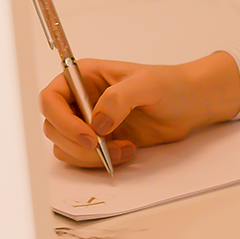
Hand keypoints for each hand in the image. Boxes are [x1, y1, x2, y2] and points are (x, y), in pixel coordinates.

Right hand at [39, 52, 239, 167]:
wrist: (189, 104)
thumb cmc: (169, 85)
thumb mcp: (147, 84)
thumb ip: (119, 98)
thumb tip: (97, 122)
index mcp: (82, 76)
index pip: (51, 98)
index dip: (62, 120)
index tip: (88, 136)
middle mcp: (80, 99)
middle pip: (53, 127)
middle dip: (76, 143)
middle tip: (103, 147)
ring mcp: (87, 121)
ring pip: (65, 146)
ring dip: (89, 156)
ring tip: (122, 149)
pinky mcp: (99, 141)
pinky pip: (83, 158)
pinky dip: (100, 162)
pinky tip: (126, 152)